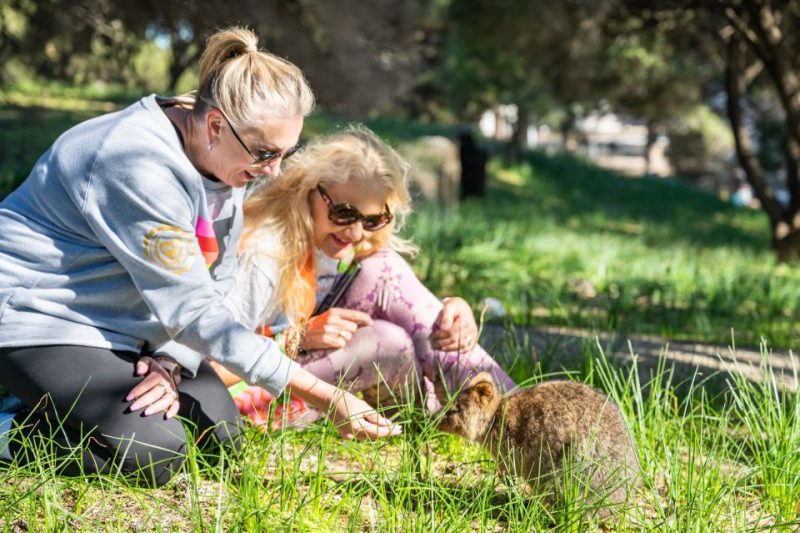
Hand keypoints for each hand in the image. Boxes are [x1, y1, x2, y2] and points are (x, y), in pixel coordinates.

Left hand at [126, 356, 180, 418]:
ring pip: (166, 400)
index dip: (138, 390)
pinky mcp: (175, 397)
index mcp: (159, 375)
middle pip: (156, 393)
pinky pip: (176, 404)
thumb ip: (142, 364)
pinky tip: (166, 417)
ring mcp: (172, 391)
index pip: (149, 383)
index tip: (128, 397)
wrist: (167, 370)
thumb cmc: (152, 369)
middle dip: (144, 401)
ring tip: (145, 413)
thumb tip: (138, 372)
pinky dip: (173, 411)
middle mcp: (167, 383)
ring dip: (157, 407)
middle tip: (132, 408)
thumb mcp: (147, 362)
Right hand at [284, 368, 399, 440]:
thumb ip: (376, 418)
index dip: (390, 431)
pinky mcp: (345, 433)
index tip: (400, 429)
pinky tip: (376, 425)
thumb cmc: (346, 400)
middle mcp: (352, 435)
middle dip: (385, 432)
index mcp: (357, 428)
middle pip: (373, 435)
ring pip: (367, 435)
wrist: (327, 400)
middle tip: (398, 429)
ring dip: (378, 431)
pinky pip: (361, 433)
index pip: (377, 432)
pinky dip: (369, 430)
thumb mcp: (363, 407)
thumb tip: (388, 425)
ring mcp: (348, 435)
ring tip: (390, 426)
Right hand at [300, 307, 372, 350]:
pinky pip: (341, 344)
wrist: (301, 333)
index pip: (354, 314)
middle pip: (353, 328)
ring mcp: (329, 330)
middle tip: (340, 332)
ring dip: (344, 338)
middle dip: (350, 331)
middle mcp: (332, 320)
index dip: (364, 319)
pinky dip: (338, 344)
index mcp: (334, 312)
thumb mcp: (329, 316)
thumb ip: (344, 317)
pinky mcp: (326, 340)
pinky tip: (331, 342)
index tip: (370, 323)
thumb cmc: (318, 325)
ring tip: (334, 337)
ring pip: (348, 337)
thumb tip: (363, 320)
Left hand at [431, 297, 478, 351]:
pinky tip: (446, 349)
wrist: (462, 307)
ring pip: (460, 347)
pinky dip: (456, 350)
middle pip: (455, 340)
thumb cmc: (453, 306)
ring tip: (436, 347)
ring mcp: (473, 335)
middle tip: (431, 343)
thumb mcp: (449, 306)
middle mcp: (472, 328)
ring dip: (447, 349)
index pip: (451, 332)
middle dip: (441, 343)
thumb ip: (446, 316)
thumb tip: (443, 328)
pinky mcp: (473, 340)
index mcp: (466, 320)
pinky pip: (466, 349)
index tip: (431, 335)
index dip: (439, 336)